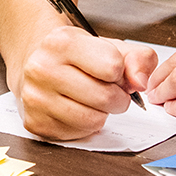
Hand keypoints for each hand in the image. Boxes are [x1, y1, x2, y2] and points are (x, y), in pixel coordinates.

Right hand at [12, 26, 159, 140]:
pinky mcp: (36, 122)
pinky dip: (85, 125)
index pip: (112, 66)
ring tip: (92, 100)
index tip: (110, 70)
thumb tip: (140, 83)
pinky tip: (77, 109)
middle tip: (107, 89)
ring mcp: (35, 98)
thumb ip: (138, 58)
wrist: (37, 64)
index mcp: (62, 42)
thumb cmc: (76, 56)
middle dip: (116, 97)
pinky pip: (78, 134)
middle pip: (105, 97)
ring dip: (101, 113)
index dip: (120, 72)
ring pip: (93, 120)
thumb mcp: (109, 46)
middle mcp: (42, 68)